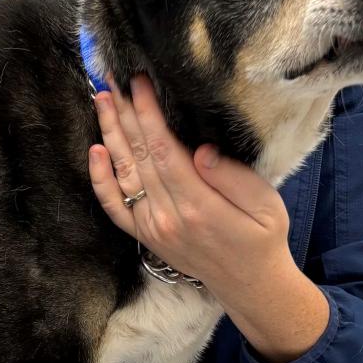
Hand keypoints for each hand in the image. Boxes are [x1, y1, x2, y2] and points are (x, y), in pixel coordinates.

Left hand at [87, 75, 328, 362]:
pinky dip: (100, 179)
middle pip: (139, 156)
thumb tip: (201, 152)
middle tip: (112, 77)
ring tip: (102, 99)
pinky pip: (114, 206)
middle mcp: (168, 217)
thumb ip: (234, 179)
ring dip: (110, 134)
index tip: (140, 82)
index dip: (148, 114)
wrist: (248, 285)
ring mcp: (152, 227)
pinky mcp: (145, 234)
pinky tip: (95, 150)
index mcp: (199, 206)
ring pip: (123, 173)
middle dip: (125, 113)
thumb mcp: (266, 206)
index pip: (164, 150)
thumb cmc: (263, 239)